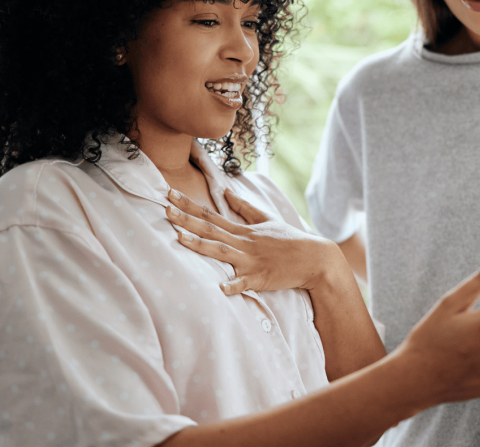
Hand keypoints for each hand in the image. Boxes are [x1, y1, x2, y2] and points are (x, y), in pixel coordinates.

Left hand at [166, 188, 345, 294]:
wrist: (314, 258)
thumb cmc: (290, 240)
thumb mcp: (267, 220)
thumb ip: (245, 208)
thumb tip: (228, 191)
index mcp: (244, 230)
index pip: (211, 215)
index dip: (190, 206)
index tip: (170, 195)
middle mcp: (244, 243)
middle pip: (211, 230)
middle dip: (186, 220)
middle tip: (165, 209)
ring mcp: (251, 260)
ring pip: (221, 251)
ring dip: (200, 245)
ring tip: (179, 238)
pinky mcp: (260, 278)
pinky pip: (244, 282)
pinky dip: (232, 284)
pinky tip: (220, 287)